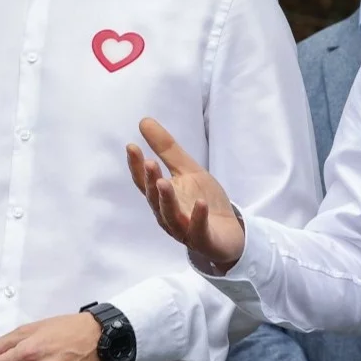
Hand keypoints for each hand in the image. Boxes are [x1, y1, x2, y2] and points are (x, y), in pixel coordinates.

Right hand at [126, 117, 244, 271]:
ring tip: (165, 182)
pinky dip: (197, 217)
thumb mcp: (188, 170)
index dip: (136, 166)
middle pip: (154, 199)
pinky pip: (198, 230)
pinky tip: (200, 204)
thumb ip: (167, 149)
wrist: (228, 233)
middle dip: (151, 181)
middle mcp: (167, 215)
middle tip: (150, 162)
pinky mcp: (203, 240)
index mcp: (162, 197)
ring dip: (167, 200)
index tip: (131, 146)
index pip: (144, 182)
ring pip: (170, 216)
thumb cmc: (203, 201)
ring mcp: (183, 230)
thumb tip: (144, 121)